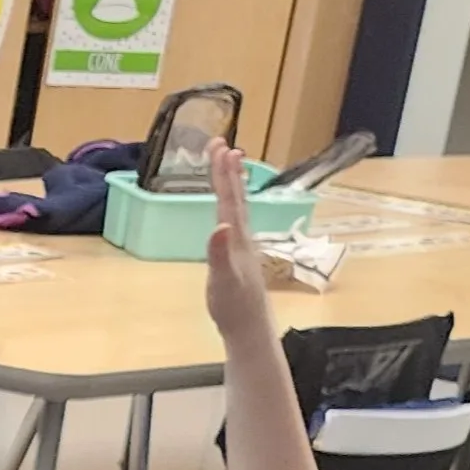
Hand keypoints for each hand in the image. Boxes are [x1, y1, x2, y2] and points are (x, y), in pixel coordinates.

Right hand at [204, 139, 271, 345]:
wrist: (249, 326)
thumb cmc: (233, 306)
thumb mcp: (222, 280)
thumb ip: (219, 254)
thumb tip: (219, 227)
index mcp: (235, 238)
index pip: (228, 199)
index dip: (223, 173)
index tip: (220, 147)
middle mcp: (241, 235)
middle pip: (234, 195)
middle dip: (227, 169)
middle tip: (221, 144)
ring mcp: (242, 244)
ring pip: (237, 205)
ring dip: (232, 183)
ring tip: (230, 163)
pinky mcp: (239, 254)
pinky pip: (235, 219)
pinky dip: (232, 204)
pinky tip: (231, 206)